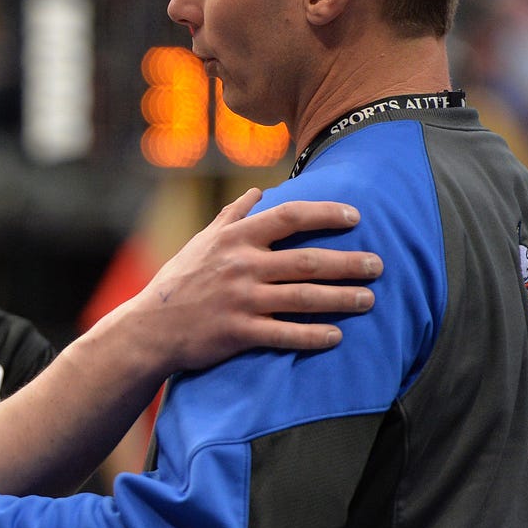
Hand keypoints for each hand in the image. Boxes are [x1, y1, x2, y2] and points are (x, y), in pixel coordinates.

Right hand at [109, 188, 382, 374]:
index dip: (326, 214)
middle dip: (348, 263)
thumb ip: (233, 216)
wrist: (150, 327)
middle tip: (378, 265)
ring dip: (341, 299)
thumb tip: (259, 191)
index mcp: (234, 239)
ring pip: (303, 298)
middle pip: (307, 261)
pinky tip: (337, 336)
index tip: (355, 216)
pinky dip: (314, 336)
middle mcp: (240, 266)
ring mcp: (240, 300)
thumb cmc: (178, 281)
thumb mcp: (201, 241)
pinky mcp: (238, 332)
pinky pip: (285, 335)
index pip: (289, 217)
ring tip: (369, 300)